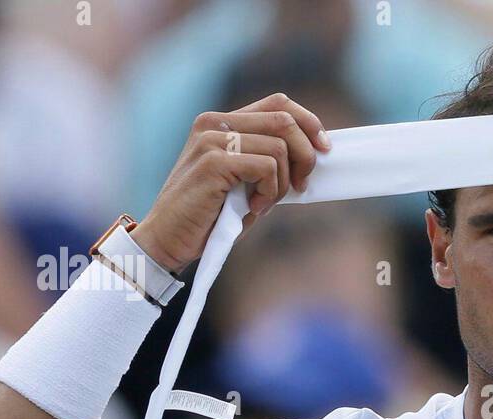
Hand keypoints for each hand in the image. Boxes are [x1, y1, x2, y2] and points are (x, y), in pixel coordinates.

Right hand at [130, 93, 330, 273]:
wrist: (168, 239)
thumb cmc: (210, 216)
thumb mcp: (246, 182)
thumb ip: (270, 161)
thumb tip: (315, 154)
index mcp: (222, 122)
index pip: (278, 104)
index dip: (309, 123)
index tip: (324, 149)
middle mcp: (214, 123)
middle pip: (284, 120)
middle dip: (305, 156)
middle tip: (299, 187)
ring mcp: (211, 140)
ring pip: (279, 148)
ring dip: (282, 183)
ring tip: (262, 203)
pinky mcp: (213, 162)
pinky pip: (266, 167)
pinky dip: (269, 192)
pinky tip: (253, 207)